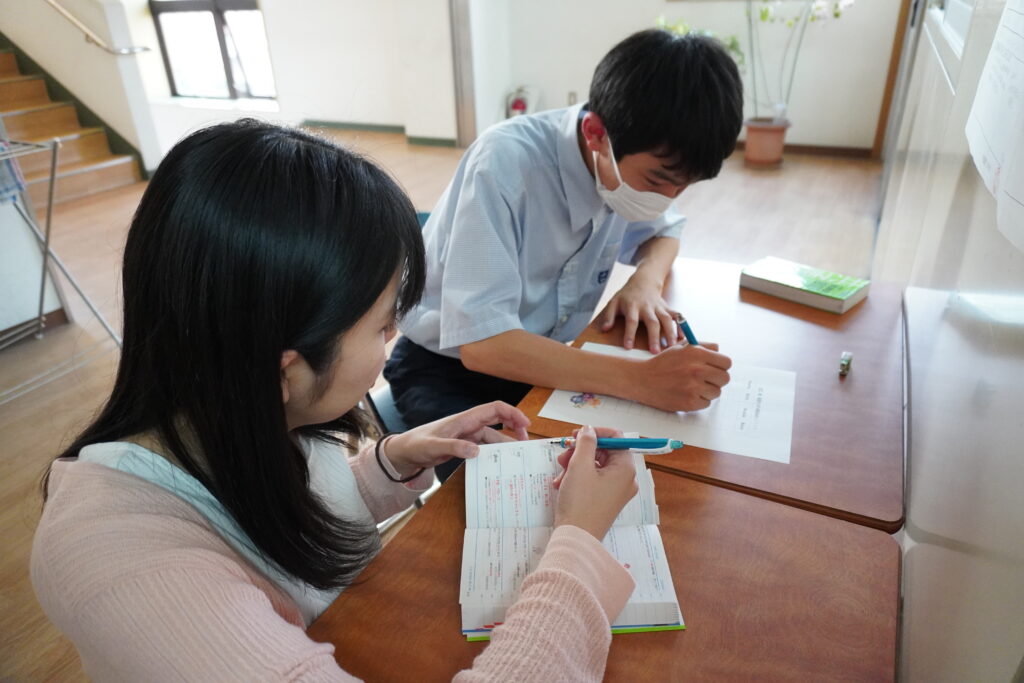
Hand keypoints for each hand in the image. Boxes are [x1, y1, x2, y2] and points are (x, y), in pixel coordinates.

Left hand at [384, 401, 530, 476]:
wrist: (405, 452)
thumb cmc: (417, 444)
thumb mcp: (433, 447)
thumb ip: (454, 448)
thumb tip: (476, 451)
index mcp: (465, 419)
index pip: (494, 409)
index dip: (512, 413)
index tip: (525, 425)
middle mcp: (469, 424)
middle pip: (499, 420)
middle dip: (515, 428)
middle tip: (526, 445)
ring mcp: (468, 435)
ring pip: (494, 437)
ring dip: (506, 445)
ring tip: (518, 458)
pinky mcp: (465, 445)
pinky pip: (485, 447)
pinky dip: (495, 453)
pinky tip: (500, 464)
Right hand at [552, 426, 638, 539]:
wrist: (575, 538)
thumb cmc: (580, 502)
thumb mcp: (580, 466)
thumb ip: (586, 443)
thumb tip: (589, 430)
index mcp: (625, 468)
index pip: (616, 438)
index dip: (595, 433)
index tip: (576, 435)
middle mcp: (625, 479)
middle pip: (604, 452)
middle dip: (581, 451)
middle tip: (563, 454)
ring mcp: (616, 491)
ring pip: (596, 466)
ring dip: (575, 464)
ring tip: (560, 471)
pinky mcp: (605, 501)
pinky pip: (593, 480)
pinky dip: (577, 478)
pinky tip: (561, 483)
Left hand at [598, 272, 677, 353]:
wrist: (643, 281)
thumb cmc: (627, 295)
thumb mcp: (614, 302)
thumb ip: (608, 316)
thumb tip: (604, 330)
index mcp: (632, 306)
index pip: (631, 321)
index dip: (629, 334)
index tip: (628, 347)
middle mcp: (647, 307)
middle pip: (652, 322)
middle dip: (654, 337)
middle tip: (655, 352)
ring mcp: (659, 307)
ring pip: (667, 319)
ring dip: (670, 332)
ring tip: (672, 347)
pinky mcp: (667, 308)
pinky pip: (677, 316)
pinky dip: (681, 325)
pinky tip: (683, 337)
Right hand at [633, 343, 731, 411]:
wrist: (643, 379)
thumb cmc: (663, 363)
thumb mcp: (681, 348)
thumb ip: (703, 346)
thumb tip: (719, 351)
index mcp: (697, 353)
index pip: (726, 362)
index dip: (721, 366)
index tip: (715, 368)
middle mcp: (697, 369)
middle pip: (725, 378)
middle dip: (717, 379)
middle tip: (706, 379)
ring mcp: (693, 387)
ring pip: (716, 392)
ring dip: (707, 391)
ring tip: (693, 387)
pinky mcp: (689, 402)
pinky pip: (706, 403)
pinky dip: (698, 401)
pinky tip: (687, 394)